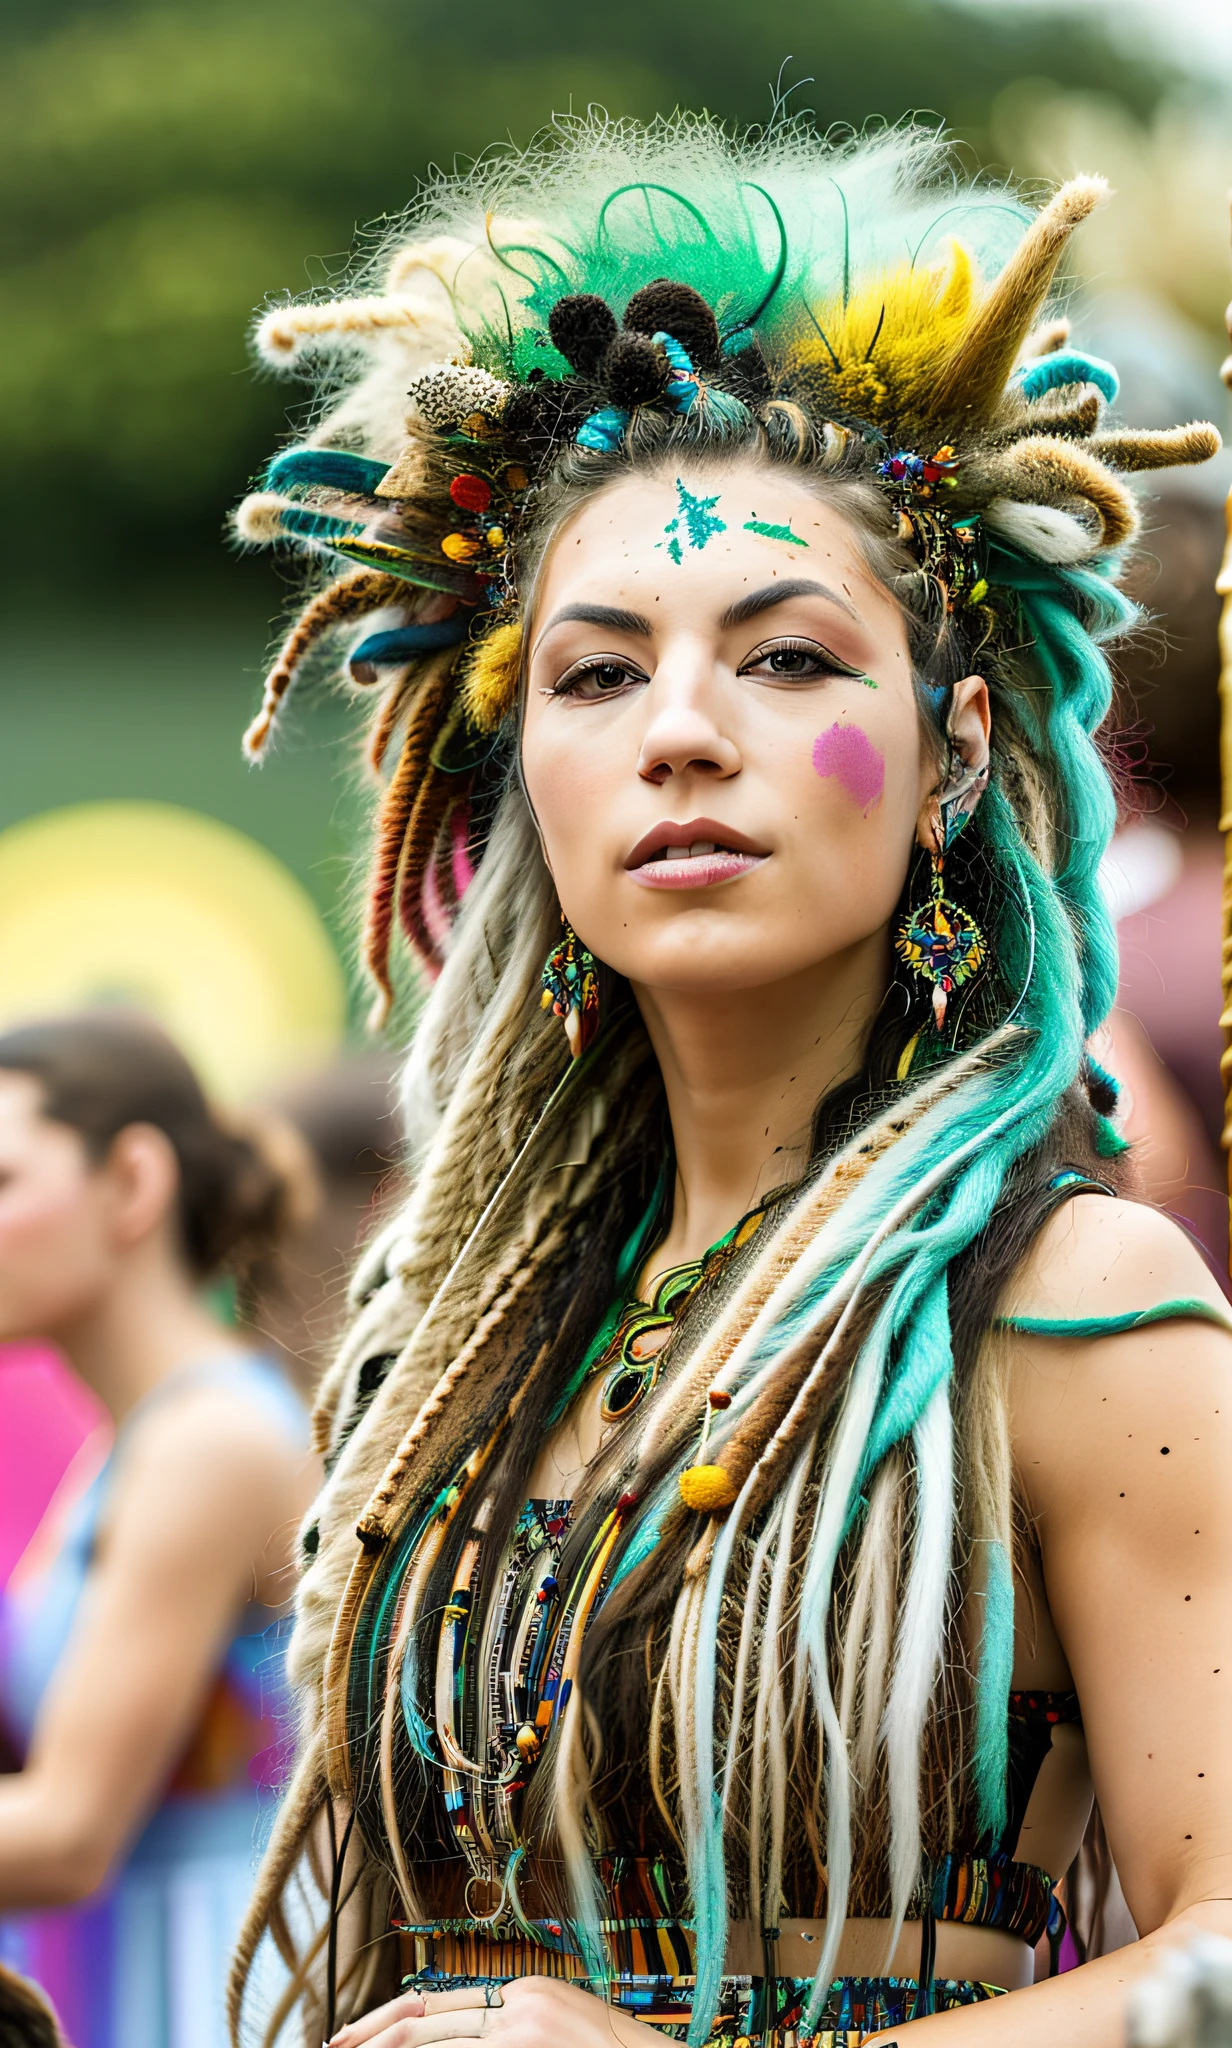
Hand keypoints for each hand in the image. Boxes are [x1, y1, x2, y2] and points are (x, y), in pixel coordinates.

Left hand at [329, 1975, 660, 2045]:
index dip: (383, 2021)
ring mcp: (522, 2034)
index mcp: (522, 1991)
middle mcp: (518, 2005)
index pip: (433, 2001)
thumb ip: (509, 2029)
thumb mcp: (558, 2029)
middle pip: (422, 2020)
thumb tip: (452, 2039)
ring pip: (435, 2046)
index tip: (351, 2038)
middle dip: (371, 2040)